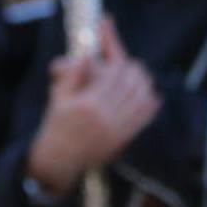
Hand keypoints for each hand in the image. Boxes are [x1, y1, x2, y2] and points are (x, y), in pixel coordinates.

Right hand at [27, 19, 159, 194]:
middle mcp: (105, 117)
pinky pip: (144, 118)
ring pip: (142, 98)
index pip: (113, 72)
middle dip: (134, 69)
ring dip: (144, 83)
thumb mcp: (59, 97)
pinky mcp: (123, 139)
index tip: (117, 46)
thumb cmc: (56, 125)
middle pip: (132, 83)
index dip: (117, 53)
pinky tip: (150, 94)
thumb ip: (73, 73)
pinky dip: (150, 104)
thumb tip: (86, 50)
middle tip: (132, 63)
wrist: (58, 160)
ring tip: (140, 75)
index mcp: (88, 104)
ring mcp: (117, 130)